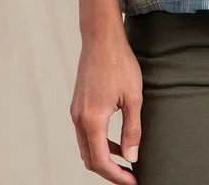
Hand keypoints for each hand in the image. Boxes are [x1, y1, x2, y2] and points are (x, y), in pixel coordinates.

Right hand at [70, 32, 142, 181]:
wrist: (101, 38)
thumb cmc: (119, 63)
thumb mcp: (133, 97)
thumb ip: (132, 129)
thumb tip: (131, 157)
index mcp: (92, 120)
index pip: (100, 161)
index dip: (116, 176)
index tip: (133, 181)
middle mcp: (79, 119)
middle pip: (89, 158)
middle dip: (108, 171)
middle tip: (129, 176)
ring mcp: (75, 111)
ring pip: (86, 147)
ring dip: (103, 157)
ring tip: (125, 160)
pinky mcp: (78, 104)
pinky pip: (85, 133)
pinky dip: (98, 142)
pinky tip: (115, 139)